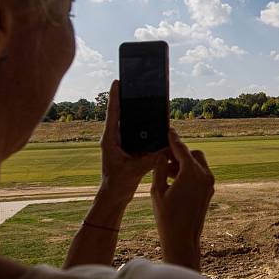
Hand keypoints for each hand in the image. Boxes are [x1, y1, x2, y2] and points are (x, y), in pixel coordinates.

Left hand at [98, 80, 157, 205]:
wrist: (114, 196)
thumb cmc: (118, 184)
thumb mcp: (135, 170)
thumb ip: (151, 158)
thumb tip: (167, 147)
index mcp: (110, 139)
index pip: (113, 113)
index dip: (115, 96)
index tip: (117, 81)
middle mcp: (114, 138)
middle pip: (120, 113)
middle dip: (126, 98)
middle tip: (133, 83)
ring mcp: (121, 142)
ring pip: (129, 122)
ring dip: (136, 112)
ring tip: (144, 97)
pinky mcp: (128, 148)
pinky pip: (137, 133)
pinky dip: (144, 126)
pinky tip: (153, 120)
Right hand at [151, 128, 214, 270]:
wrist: (183, 240)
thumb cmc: (167, 217)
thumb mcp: (158, 190)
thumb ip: (160, 168)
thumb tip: (161, 155)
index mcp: (192, 173)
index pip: (181, 149)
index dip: (173, 139)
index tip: (168, 129)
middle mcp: (205, 176)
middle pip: (192, 154)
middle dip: (178, 153)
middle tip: (162, 156)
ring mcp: (209, 184)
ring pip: (197, 164)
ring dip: (183, 163)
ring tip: (164, 170)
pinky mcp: (208, 192)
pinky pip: (200, 175)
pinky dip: (188, 172)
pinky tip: (173, 179)